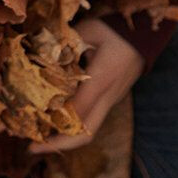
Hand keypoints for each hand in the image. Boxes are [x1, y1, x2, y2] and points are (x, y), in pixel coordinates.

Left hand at [27, 18, 144, 155]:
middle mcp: (108, 96)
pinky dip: (73, 126)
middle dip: (59, 144)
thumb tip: (39, 51)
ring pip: (89, 129)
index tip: (33, 128)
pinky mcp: (111, 99)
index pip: (78, 109)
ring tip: (39, 138)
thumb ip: (66, 43)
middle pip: (87, 132)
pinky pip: (92, 120)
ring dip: (64, 137)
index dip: (55, 122)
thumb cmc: (115, 31)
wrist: (145, 36)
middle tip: (32, 147)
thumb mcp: (89, 30)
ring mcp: (111, 100)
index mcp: (102, 79)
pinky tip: (55, 122)